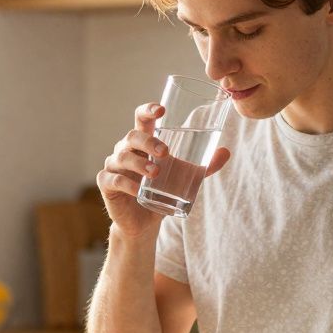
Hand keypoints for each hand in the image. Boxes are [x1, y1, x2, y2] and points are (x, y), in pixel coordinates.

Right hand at [96, 102, 231, 238]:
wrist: (144, 222)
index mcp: (143, 142)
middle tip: (166, 152)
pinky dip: (125, 183)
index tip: (162, 110)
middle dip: (148, 142)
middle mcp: (126, 149)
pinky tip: (136, 189)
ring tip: (156, 172)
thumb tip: (226, 152)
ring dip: (139, 163)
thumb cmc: (162, 191)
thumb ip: (204, 166)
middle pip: (132, 136)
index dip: (148, 110)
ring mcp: (114, 165)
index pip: (142, 119)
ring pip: (122, 157)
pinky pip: (113, 179)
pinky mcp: (106, 184)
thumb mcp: (185, 177)